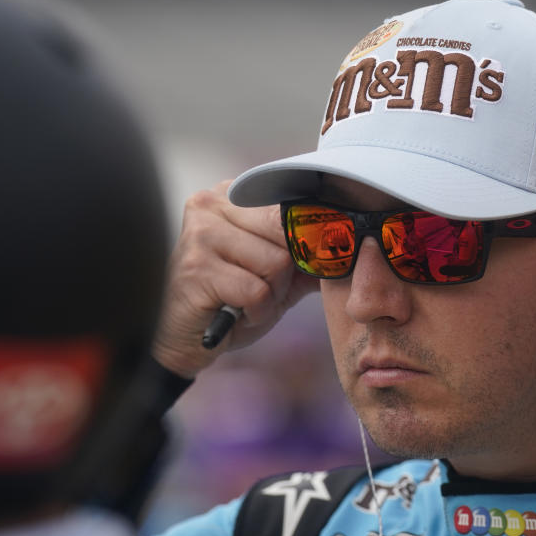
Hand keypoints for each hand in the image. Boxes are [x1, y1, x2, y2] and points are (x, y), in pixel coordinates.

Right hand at [152, 180, 317, 377]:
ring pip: (277, 263)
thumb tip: (353, 245)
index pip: (290, 206)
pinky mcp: (197, 269)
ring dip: (270, 295)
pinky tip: (233, 312)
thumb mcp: (274, 273)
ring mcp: (201, 234)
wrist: (182, 339)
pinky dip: (256, 311)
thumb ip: (306, 254)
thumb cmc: (227, 300)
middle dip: (285, 273)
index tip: (306, 260)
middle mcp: (211, 204)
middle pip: (287, 234)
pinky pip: (258, 291)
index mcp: (230, 196)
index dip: (306, 238)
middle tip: (259, 289)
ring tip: (242, 300)